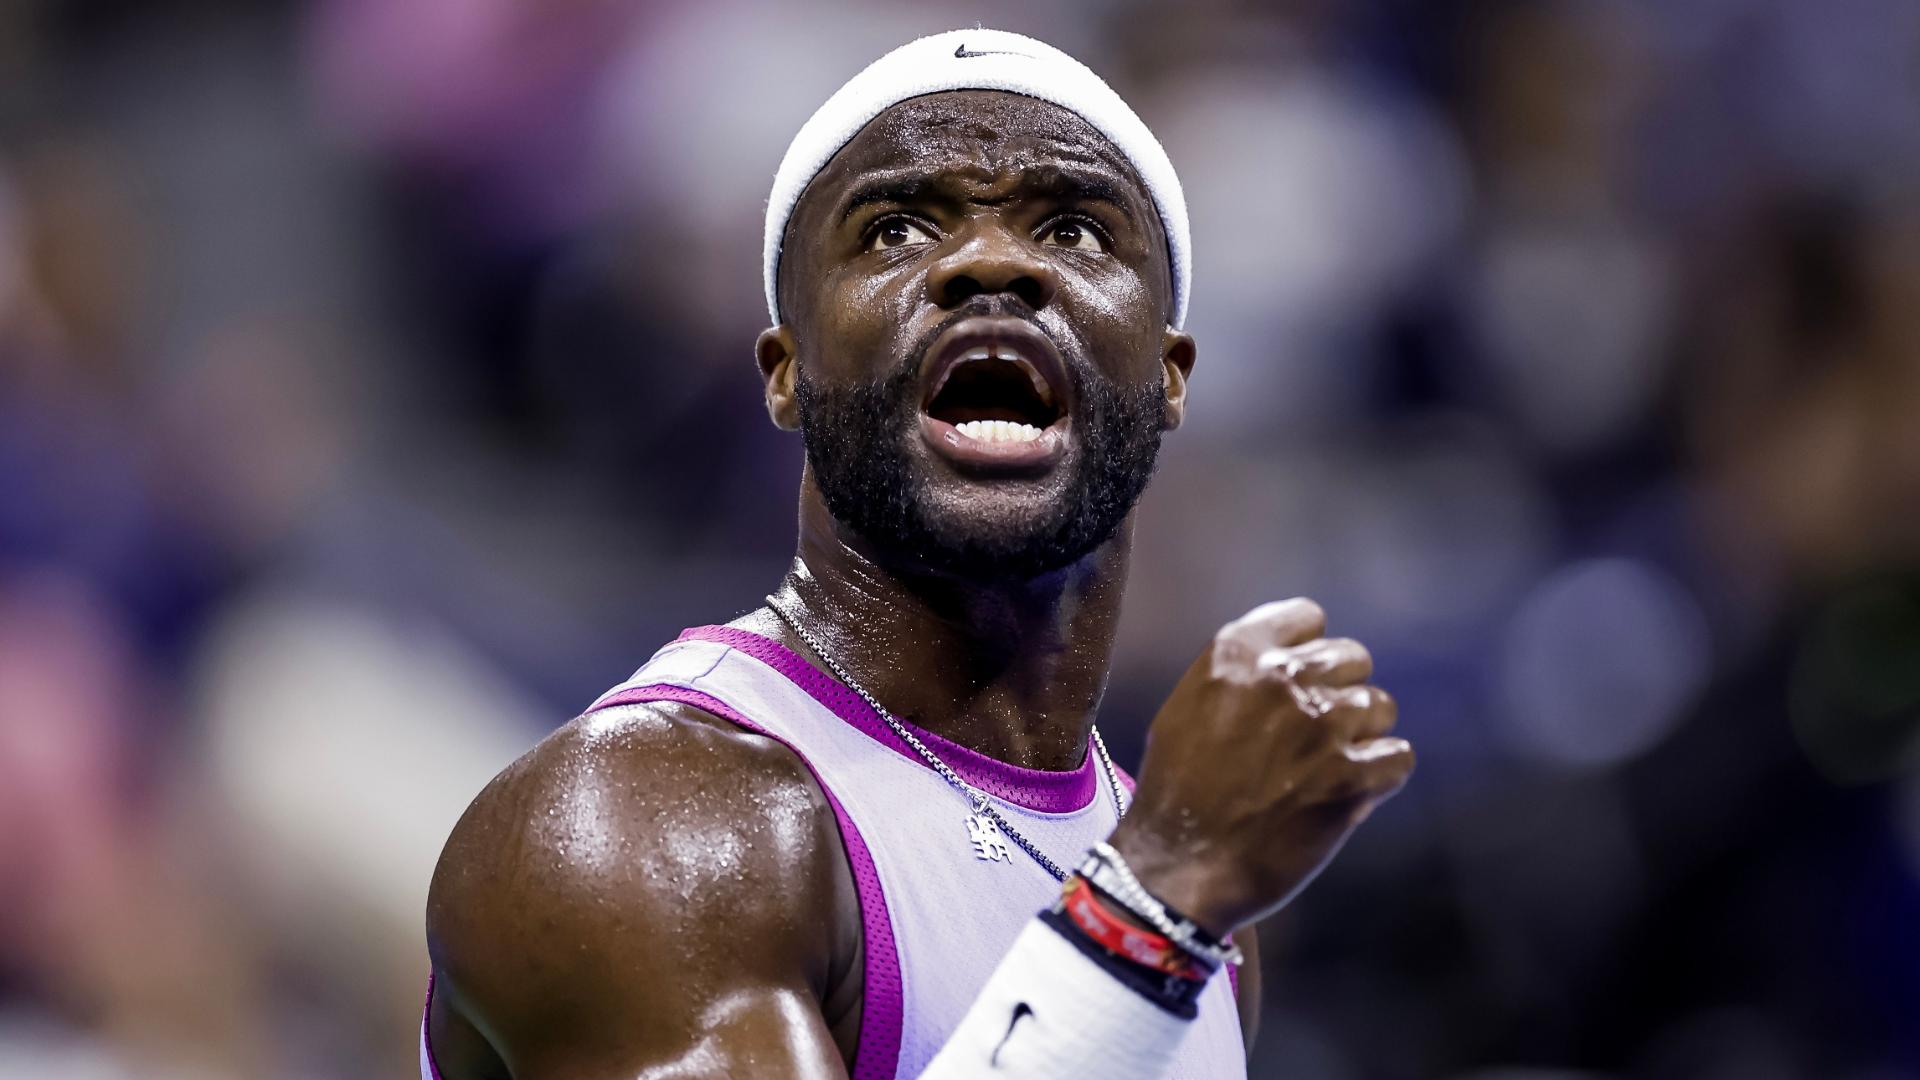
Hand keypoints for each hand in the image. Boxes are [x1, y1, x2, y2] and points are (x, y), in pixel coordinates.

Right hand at [1108, 598, 1412, 936]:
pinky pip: (1399, 757)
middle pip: (1354, 657)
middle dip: (1340, 693)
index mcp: (1238, 652)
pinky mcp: (1351, 778)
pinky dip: (1381, 777)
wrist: (1179, 864)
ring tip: (1330, 768)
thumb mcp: (1188, 706)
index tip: (1299, 685)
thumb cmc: (1177, 790)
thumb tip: (1294, 664)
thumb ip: (1242, 675)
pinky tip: (1350, 795)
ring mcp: (1322, 726)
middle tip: (1318, 735)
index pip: (1309, 618)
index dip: (1309, 652)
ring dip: (1362, 736)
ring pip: (1381, 705)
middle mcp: (1284, 677)